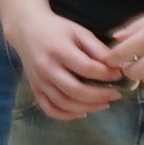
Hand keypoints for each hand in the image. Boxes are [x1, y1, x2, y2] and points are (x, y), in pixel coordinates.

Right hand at [14, 14, 130, 121]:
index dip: (106, 74)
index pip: (86, 68)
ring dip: (87, 107)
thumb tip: (117, 67)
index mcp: (59, 50)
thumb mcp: (79, 32)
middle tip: (115, 94)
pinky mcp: (34, 88)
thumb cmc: (56, 29)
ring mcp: (38, 80)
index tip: (118, 74)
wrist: (25, 29)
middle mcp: (46, 68)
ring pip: (64, 102)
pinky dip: (65, 115)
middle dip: (100, 96)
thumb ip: (97, 49)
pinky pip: (49, 108)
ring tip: (104, 104)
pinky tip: (81, 112)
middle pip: (75, 90)